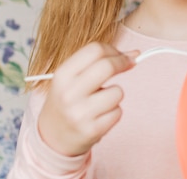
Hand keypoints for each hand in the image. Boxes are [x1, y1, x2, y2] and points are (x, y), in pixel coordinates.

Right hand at [37, 42, 137, 156]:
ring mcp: (80, 113)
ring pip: (118, 92)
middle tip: (129, 64)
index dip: (114, 50)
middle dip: (123, 63)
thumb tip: (133, 54)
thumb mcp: (71, 77)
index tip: (122, 54)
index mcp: (62, 75)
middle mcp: (69, 93)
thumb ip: (97, 62)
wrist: (52, 137)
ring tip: (101, 101)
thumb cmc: (67, 101)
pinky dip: (114, 112)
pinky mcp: (92, 130)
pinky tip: (100, 115)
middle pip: (107, 66)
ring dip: (115, 94)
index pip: (94, 50)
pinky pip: (118, 112)